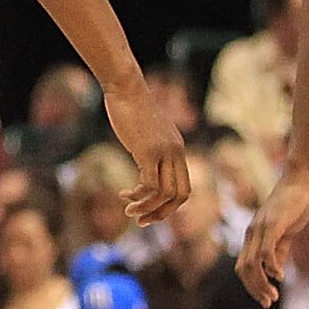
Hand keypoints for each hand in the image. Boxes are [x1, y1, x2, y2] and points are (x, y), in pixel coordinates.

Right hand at [100, 75, 188, 225]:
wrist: (125, 87)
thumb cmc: (130, 105)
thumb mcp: (145, 131)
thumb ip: (149, 147)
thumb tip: (142, 159)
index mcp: (177, 149)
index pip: (184, 187)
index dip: (169, 206)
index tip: (149, 211)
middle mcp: (176, 152)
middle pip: (180, 195)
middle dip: (162, 213)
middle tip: (141, 220)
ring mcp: (164, 152)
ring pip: (164, 194)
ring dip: (146, 208)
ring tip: (128, 211)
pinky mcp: (148, 151)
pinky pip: (149, 185)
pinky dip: (138, 196)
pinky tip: (124, 194)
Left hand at [237, 167, 308, 307]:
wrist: (298, 180)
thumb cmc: (293, 204)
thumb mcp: (284, 233)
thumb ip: (279, 251)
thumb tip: (276, 273)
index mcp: (253, 236)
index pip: (243, 268)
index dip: (252, 286)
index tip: (266, 299)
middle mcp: (251, 233)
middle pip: (243, 269)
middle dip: (254, 290)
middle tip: (268, 304)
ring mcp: (260, 228)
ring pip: (252, 264)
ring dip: (261, 284)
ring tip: (273, 297)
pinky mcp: (272, 224)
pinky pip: (266, 250)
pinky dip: (271, 267)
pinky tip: (280, 276)